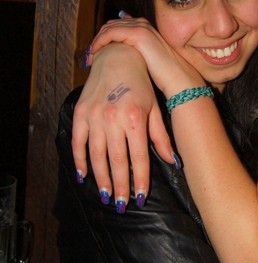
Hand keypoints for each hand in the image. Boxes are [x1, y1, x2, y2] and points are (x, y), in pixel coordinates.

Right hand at [72, 43, 173, 205]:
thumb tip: (174, 161)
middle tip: (121, 205)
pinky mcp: (81, 112)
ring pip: (97, 156)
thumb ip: (161, 136)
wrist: (117, 57)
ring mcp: (95, 116)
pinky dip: (79, 160)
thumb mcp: (154, 108)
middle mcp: (114, 118)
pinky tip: (83, 176)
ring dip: (101, 178)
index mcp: (135, 118)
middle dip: (120, 186)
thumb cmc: (141, 83)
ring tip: (106, 196)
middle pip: (117, 161)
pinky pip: (78, 141)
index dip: (140, 180)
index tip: (141, 198)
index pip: (139, 157)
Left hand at [88, 17, 202, 98]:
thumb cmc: (164, 75)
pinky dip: (100, 42)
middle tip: (89, 57)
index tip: (95, 54)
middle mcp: (142, 24)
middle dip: (97, 39)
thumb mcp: (145, 61)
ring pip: (108, 28)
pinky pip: (111, 33)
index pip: (117, 26)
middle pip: (110, 25)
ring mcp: (141, 27)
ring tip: (90, 57)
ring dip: (96, 42)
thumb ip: (134, 54)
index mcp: (145, 28)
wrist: (178, 79)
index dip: (104, 38)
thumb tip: (120, 57)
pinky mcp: (138, 34)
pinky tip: (95, 54)